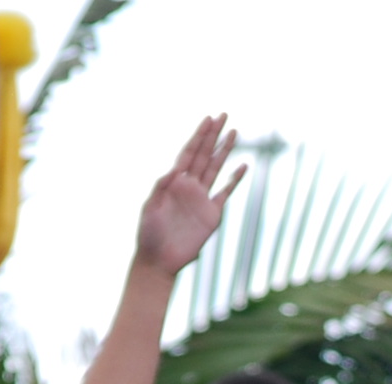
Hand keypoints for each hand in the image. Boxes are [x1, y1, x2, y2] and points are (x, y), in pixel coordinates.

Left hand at [133, 117, 241, 274]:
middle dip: (214, 134)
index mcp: (173, 182)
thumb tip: (173, 170)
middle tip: (224, 114)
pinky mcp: (212, 214)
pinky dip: (235, 179)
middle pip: (204, 154)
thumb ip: (160, 188)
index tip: (208, 118)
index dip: (199, 135)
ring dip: (225, 150)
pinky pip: (226, 192)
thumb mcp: (149, 209)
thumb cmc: (148, 235)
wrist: (159, 261)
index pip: (189, 152)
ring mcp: (202, 198)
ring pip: (216, 168)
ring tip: (234, 132)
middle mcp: (189, 186)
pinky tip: (243, 166)